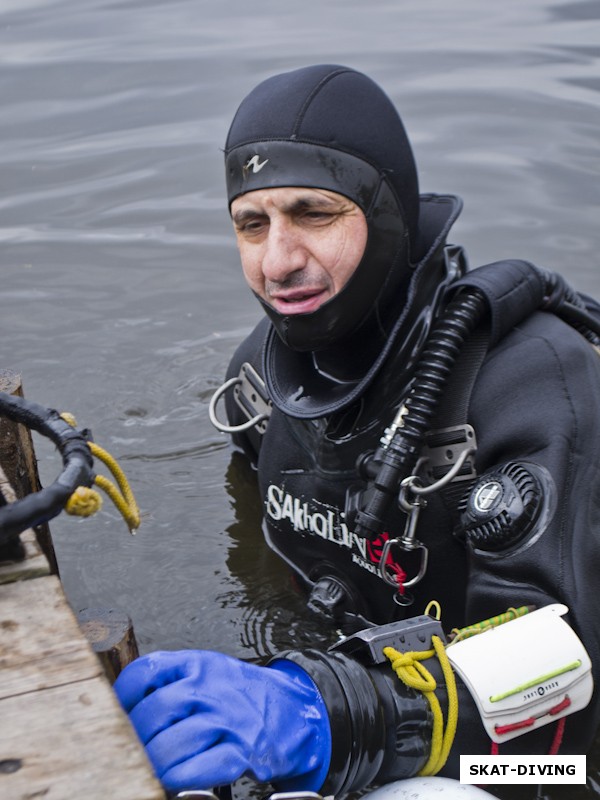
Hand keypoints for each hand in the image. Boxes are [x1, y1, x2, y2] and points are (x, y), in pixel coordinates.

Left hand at [114, 650, 330, 793]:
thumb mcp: (207, 670)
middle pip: (155, 712)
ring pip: (174, 742)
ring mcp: (228, 719)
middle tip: (126, 751)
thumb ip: (171, 680)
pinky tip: (171, 779)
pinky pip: (203, 767)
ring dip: (152, 762)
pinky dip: (181, 777)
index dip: (122, 696)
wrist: (293, 708)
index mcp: (197, 663)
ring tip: (145, 769)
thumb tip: (124, 709)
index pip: (146, 671)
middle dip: (133, 738)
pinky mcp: (243, 750)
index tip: (116, 714)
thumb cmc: (240, 694)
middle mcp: (212, 687)